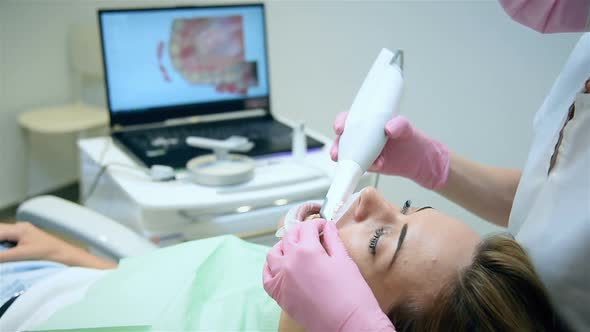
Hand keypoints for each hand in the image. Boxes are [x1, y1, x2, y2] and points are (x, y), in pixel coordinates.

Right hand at [0, 222, 115, 268]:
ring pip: (3, 237)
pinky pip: (8, 242)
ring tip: (3, 258)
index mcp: (19, 228)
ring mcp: (23, 234)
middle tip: (2, 258)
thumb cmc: (49, 254)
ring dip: (0, 245)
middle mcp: (20, 228)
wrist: (69, 257)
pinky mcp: (25, 242)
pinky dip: (3, 248)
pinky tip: (5, 258)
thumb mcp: (22, 255)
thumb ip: (2, 256)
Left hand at [263, 219, 393, 331]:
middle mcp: (289, 262)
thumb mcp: (344, 260)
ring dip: (283, 247)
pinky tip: (281, 267)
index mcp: (307, 250)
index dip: (318, 224)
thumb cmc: (351, 294)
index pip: (308, 228)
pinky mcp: (279, 296)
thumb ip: (333, 240)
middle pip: (289, 237)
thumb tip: (328, 226)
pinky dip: (271, 268)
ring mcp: (281, 279)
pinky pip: (267, 277)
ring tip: (295, 248)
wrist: (349, 324)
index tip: (324, 226)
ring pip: (273, 254)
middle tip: (312, 235)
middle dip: (301, 232)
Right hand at [330, 112, 449, 189]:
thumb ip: (399, 124)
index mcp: (367, 121)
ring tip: (357, 163)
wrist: (420, 161)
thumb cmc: (411, 140)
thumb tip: (388, 127)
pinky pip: (359, 168)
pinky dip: (363, 168)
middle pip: (342, 139)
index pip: (348, 119)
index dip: (341, 122)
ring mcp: (363, 152)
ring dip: (346, 161)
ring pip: (347, 155)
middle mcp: (362, 136)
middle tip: (338, 152)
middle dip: (337, 146)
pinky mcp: (368, 165)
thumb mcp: (407, 128)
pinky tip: (377, 165)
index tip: (340, 127)